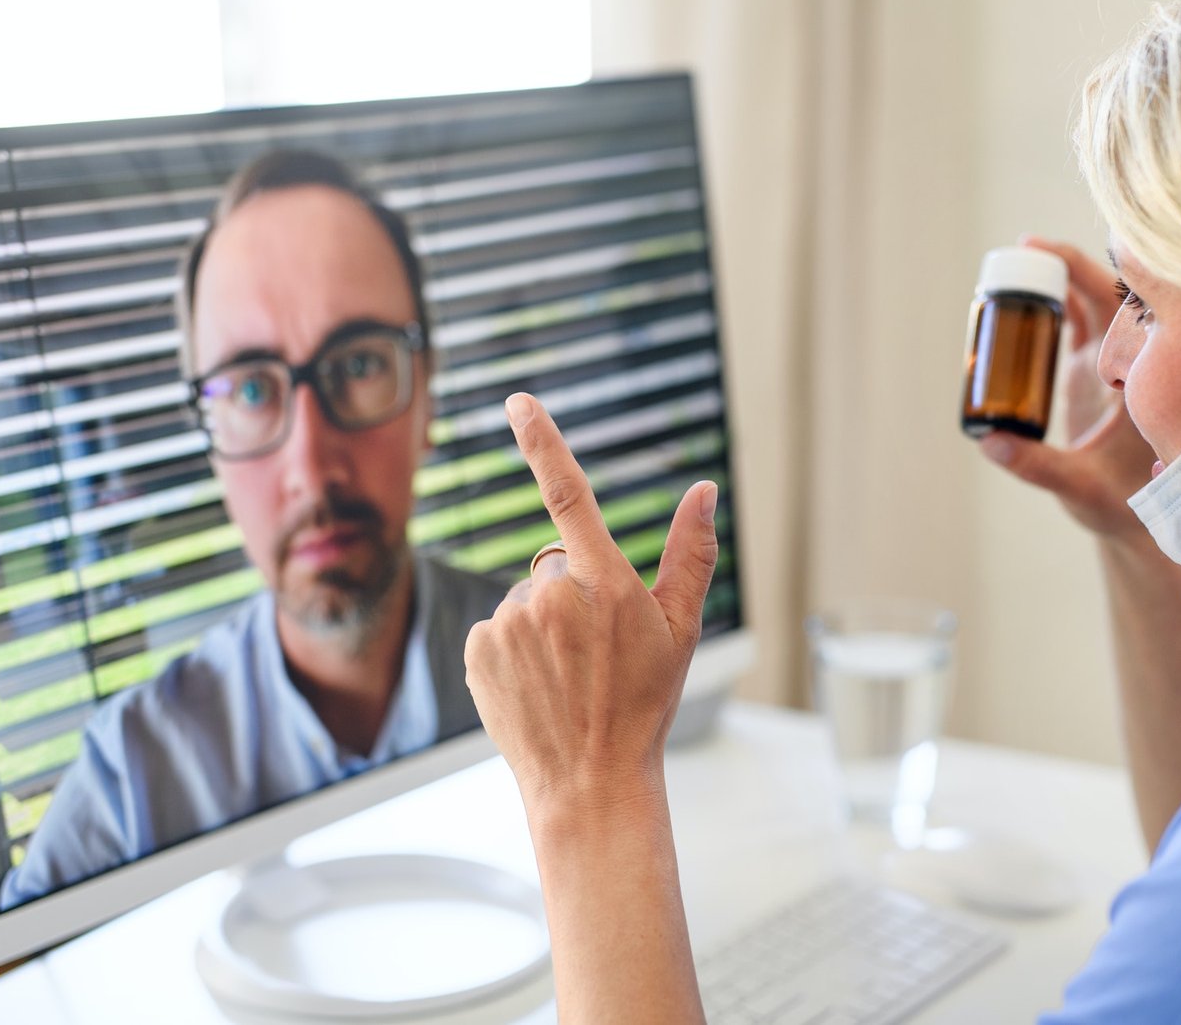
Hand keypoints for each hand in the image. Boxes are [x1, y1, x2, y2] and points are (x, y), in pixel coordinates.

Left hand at [464, 393, 719, 820]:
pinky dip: (511, 650)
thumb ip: (691, 553)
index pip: (569, 492)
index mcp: (605, 581)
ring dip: (541, 626)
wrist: (590, 780)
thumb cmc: (644, 704)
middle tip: (593, 652)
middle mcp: (550, 593)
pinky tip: (535, 686)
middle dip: (572, 595)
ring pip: (524, 600)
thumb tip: (704, 489)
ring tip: (564, 677)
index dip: (542, 440)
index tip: (518, 401)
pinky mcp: (476, 649)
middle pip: (555, 565)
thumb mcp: (681, 629)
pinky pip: (494, 628)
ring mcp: (507, 622)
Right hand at [977, 236, 1156, 542]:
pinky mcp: (1095, 368)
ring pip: (1092, 298)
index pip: (1121, 304)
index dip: (1087, 269)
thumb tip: (990, 441)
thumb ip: (1036, 466)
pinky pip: (1079, 317)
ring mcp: (1113, 359)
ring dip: (1056, 277)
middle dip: (1064, 263)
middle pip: (1106, 289)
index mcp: (1139, 375)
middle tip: (1019, 252)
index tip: (1049, 251)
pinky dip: (1054, 299)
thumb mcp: (1080, 487)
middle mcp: (1131, 358)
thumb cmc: (1121, 505)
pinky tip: (1021, 293)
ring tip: (1011, 269)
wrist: (1140, 518)